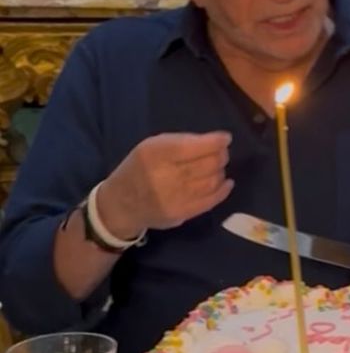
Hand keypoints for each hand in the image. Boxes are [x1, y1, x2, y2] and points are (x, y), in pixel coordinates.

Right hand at [97, 132, 233, 236]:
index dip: (216, 142)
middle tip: (222, 152)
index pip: (194, 146)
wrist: (120, 205)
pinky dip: (223, 190)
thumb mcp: (151, 146)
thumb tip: (213, 141)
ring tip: (218, 166)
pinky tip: (226, 183)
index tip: (226, 138)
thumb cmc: (139, 168)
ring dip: (220, 171)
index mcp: (156, 154)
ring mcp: (175, 198)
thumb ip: (180, 142)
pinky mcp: (181, 214)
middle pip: (207, 164)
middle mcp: (166, 176)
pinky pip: (210, 202)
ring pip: (212, 182)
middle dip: (221, 155)